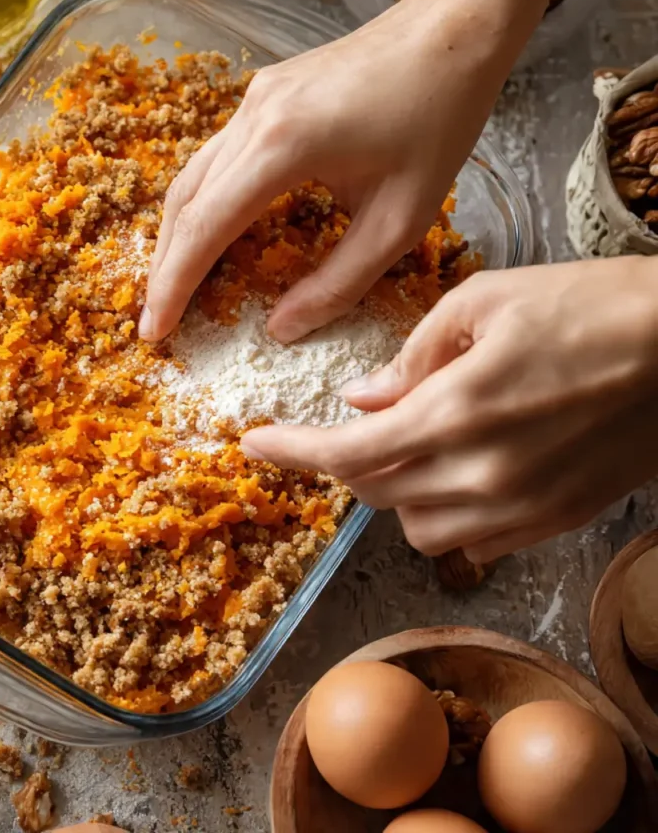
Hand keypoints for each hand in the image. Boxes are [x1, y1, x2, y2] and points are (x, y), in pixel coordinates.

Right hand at [140, 0, 519, 344]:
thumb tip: (280, 329)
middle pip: (185, 202)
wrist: (452, 31)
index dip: (175, 285)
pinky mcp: (264, 93)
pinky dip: (203, 201)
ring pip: (193, 177)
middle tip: (156, 320)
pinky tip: (212, 230)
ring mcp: (253, 99)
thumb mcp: (400, 221)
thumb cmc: (438, 122)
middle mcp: (253, 117)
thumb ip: (338, 283)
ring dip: (178, 234)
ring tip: (175, 284)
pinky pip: (217, 156)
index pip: (206, 227)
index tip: (157, 330)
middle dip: (165, 267)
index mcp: (283, 147)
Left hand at [239, 259, 657, 561]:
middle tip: (349, 421)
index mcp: (456, 414)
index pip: (346, 453)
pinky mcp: (556, 521)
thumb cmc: (589, 306)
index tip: (253, 444)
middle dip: (346, 459)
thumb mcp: (485, 303)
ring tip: (415, 441)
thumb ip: (412, 358)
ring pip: (419, 528)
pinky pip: (473, 540)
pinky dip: (447, 510)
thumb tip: (362, 399)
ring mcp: (523, 508)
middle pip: (375, 493)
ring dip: (397, 489)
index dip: (290, 451)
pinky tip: (461, 467)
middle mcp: (483, 476)